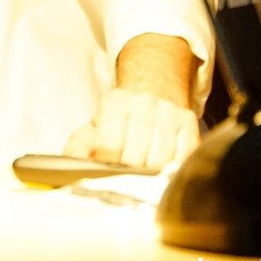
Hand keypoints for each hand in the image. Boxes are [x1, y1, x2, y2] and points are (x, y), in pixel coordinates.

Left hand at [64, 87, 199, 169]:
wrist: (153, 84)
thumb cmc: (120, 114)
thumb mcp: (94, 125)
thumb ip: (78, 147)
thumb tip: (71, 166)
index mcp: (115, 102)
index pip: (110, 145)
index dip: (107, 163)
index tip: (107, 169)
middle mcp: (144, 104)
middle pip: (137, 157)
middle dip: (129, 173)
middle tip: (126, 176)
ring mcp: (169, 112)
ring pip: (161, 162)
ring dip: (151, 175)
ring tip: (144, 174)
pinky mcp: (189, 122)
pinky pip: (184, 158)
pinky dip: (173, 170)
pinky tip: (164, 169)